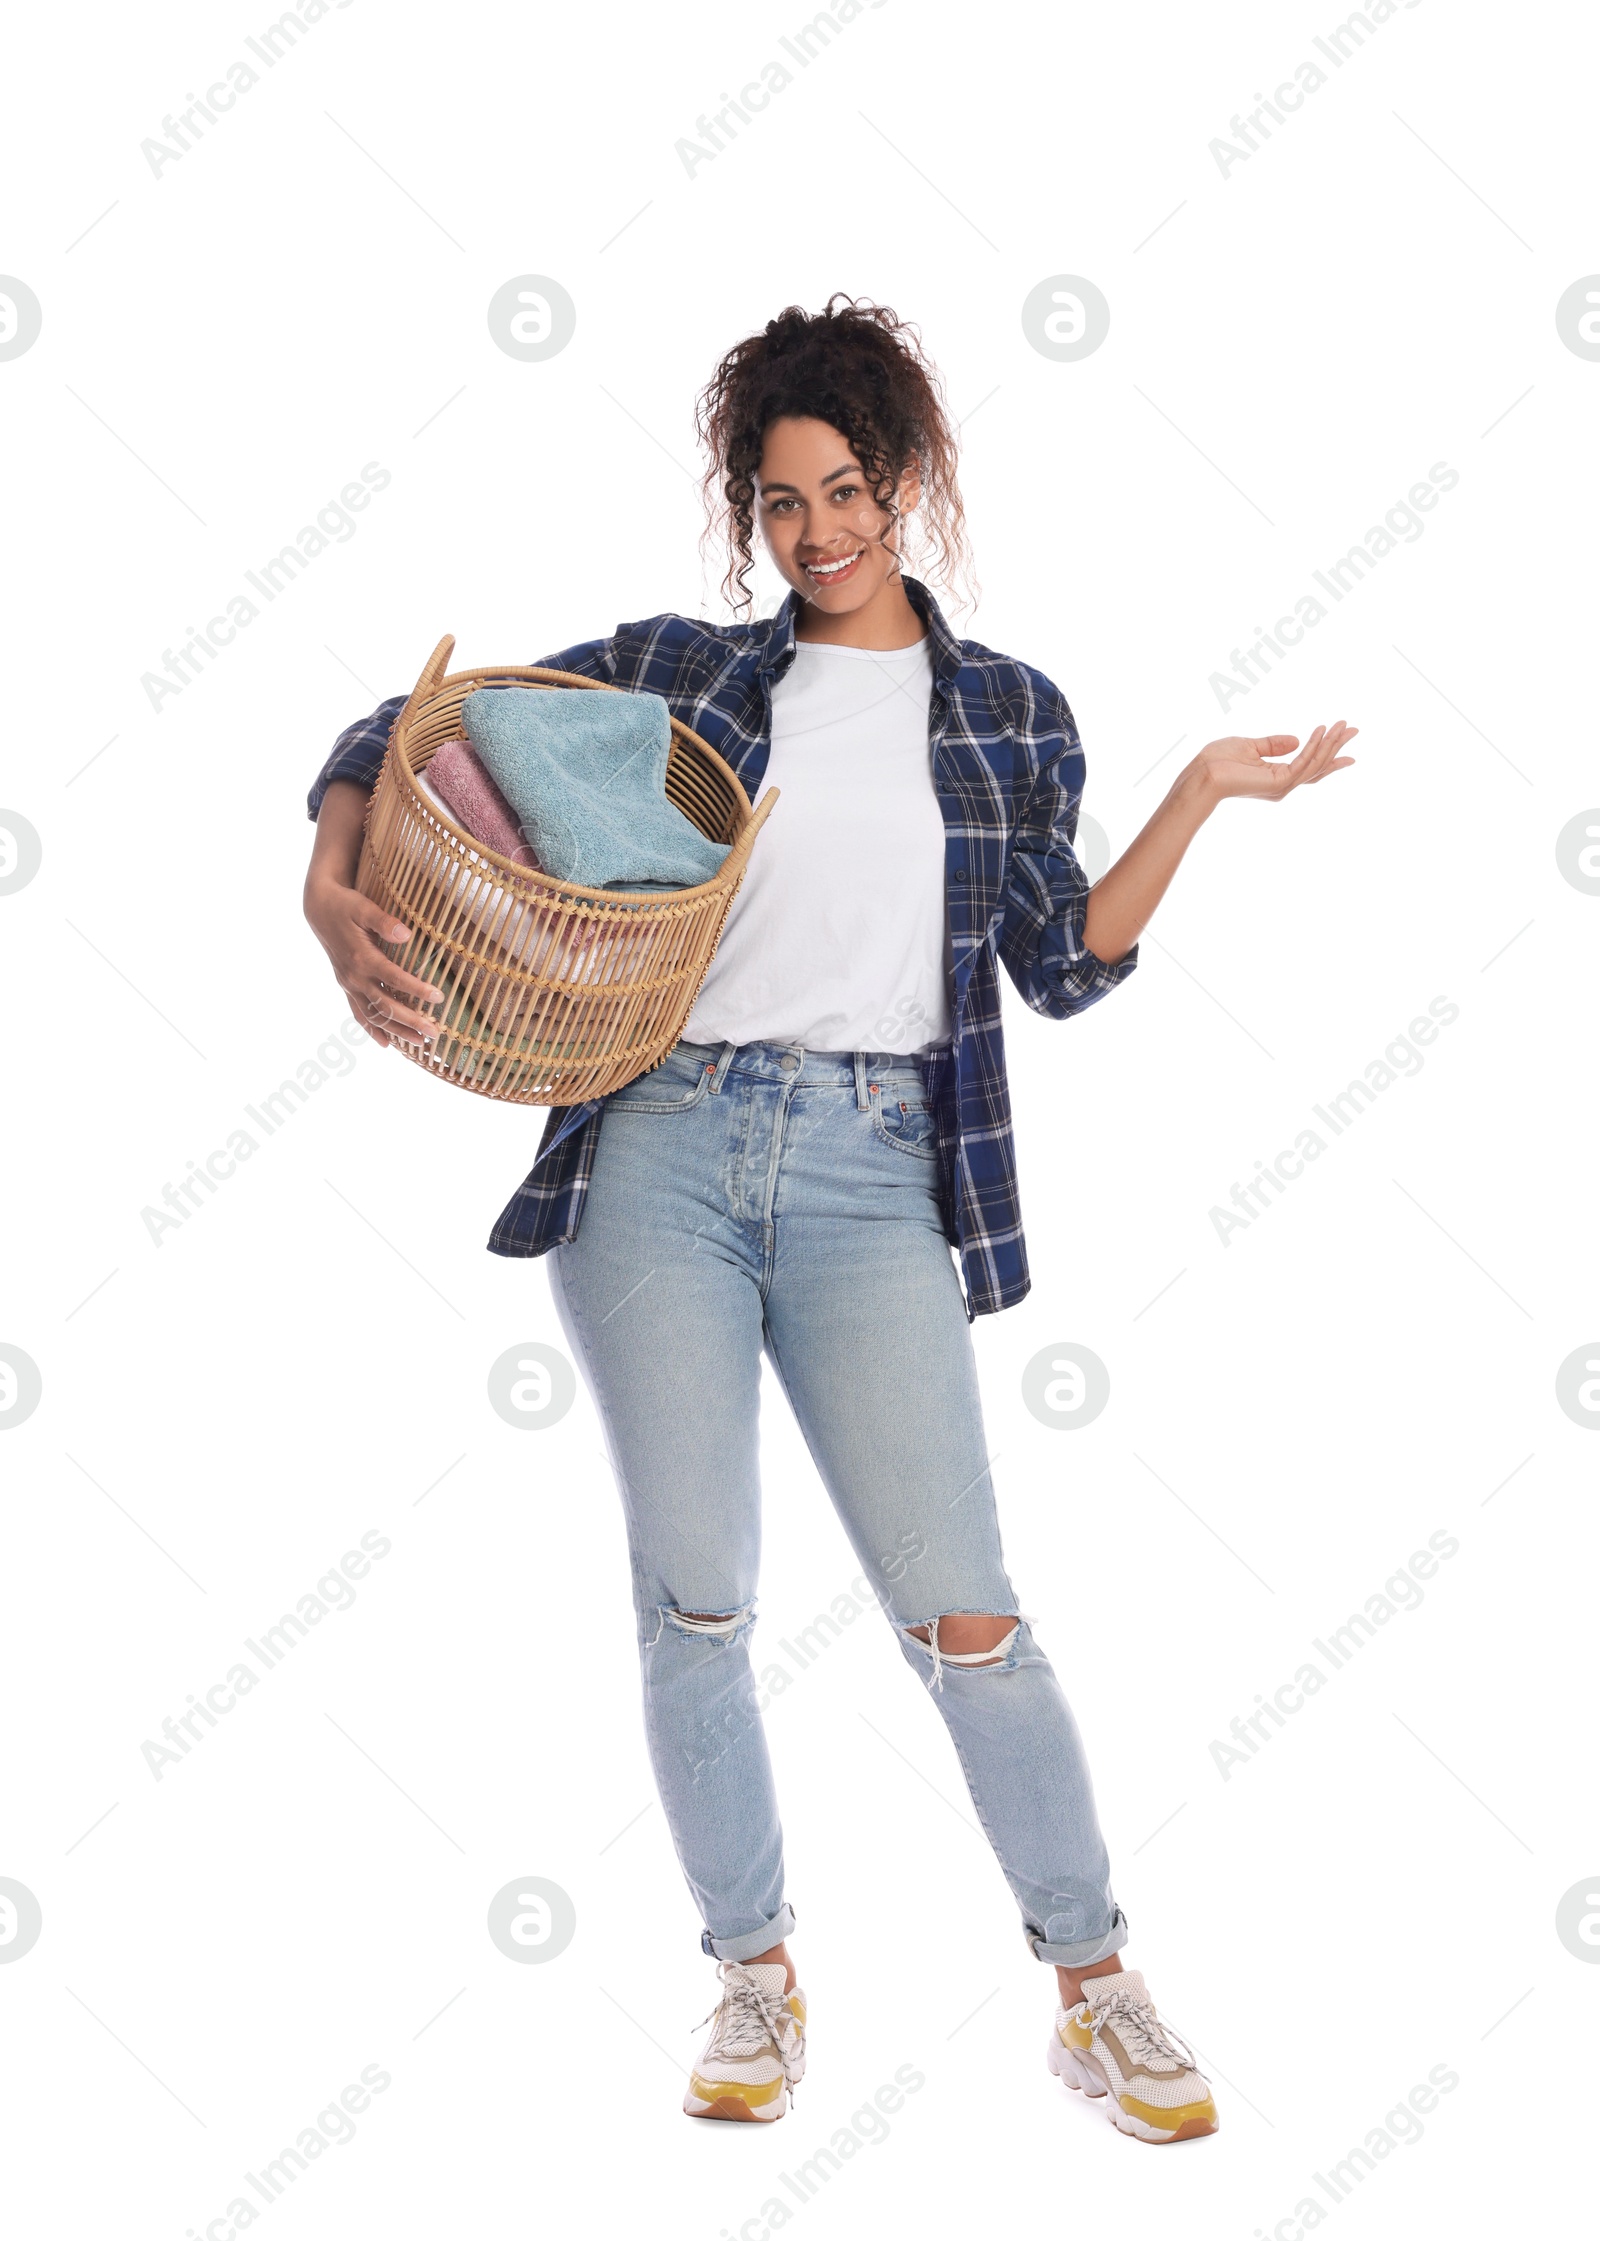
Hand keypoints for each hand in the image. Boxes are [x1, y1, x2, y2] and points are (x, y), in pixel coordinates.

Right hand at [304, 877, 443, 1047]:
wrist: (319, 909)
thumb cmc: (345, 906)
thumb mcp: (364, 907)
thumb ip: (384, 922)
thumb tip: (405, 934)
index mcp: (361, 958)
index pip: (394, 979)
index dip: (417, 989)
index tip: (439, 997)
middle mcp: (354, 977)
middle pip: (386, 1005)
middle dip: (412, 1021)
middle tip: (435, 1032)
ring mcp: (349, 985)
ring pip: (374, 1015)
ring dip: (397, 1031)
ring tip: (420, 1043)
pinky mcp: (346, 987)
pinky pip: (359, 1014)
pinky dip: (372, 1030)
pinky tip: (387, 1044)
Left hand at [1195, 722, 1357, 801]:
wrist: (1202, 774)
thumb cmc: (1218, 761)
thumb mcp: (1249, 746)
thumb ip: (1273, 745)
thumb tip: (1297, 740)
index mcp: (1275, 778)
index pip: (1308, 767)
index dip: (1328, 754)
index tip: (1346, 744)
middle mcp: (1282, 785)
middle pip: (1318, 766)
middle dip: (1337, 747)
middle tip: (1354, 729)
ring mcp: (1281, 786)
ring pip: (1315, 764)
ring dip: (1330, 744)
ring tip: (1343, 726)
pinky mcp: (1278, 783)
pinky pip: (1303, 763)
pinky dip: (1314, 746)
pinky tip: (1321, 731)